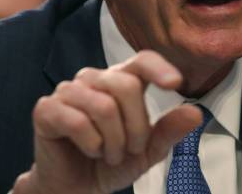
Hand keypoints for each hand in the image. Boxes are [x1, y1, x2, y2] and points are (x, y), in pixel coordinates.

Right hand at [12, 50, 201, 193]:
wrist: (75, 188)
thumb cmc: (110, 162)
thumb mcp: (147, 151)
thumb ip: (169, 131)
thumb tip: (195, 113)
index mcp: (121, 81)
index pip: (142, 61)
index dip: (158, 68)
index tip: (175, 84)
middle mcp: (95, 79)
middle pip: (126, 86)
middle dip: (136, 128)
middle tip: (129, 150)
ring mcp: (69, 91)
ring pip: (103, 106)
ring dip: (113, 141)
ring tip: (110, 154)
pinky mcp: (46, 109)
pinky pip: (76, 121)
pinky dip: (91, 144)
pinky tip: (90, 150)